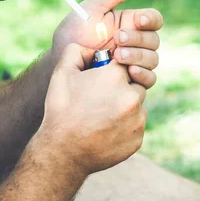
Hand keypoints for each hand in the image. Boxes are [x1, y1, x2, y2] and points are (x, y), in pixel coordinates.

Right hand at [37, 43, 147, 175]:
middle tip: (100, 98)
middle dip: (121, 88)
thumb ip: (77, 50)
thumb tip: (92, 48)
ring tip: (101, 116)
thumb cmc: (61, 110)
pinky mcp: (138, 139)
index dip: (113, 68)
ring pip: (137, 105)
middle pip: (135, 83)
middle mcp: (132, 96)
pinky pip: (136, 126)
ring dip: (124, 107)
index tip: (102, 76)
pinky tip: (105, 130)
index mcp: (116, 76)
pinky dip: (124, 126)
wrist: (63, 152)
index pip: (125, 61)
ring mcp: (137, 120)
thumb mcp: (62, 72)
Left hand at [52, 0, 162, 88]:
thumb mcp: (93, 9)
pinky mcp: (131, 80)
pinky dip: (143, 75)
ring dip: (139, 57)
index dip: (150, 19)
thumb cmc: (74, 32)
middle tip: (118, 39)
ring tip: (118, 56)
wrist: (61, 62)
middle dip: (137, 39)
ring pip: (153, 59)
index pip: (153, 19)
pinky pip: (148, 79)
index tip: (139, 21)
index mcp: (130, 23)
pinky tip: (129, 72)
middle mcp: (136, 42)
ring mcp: (135, 62)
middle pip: (154, 40)